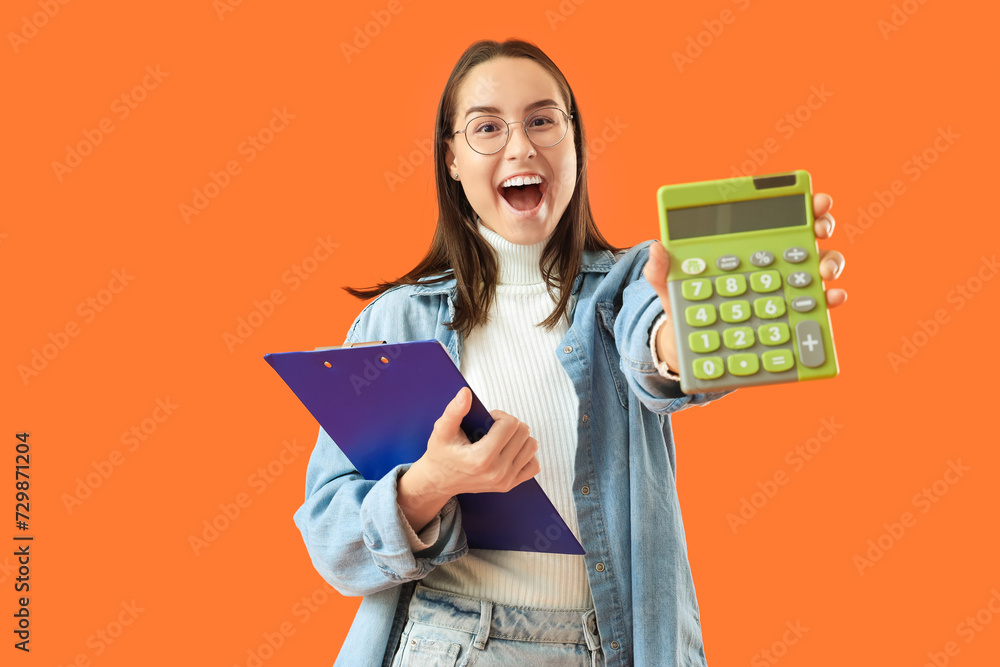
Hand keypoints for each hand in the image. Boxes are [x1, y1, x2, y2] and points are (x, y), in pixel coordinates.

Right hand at [398, 387, 540, 530]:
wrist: (439, 481)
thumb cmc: (441, 454)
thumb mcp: (442, 430)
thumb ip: (454, 410)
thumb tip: (465, 393)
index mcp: (481, 458)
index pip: (510, 424)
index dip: (500, 415)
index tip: (489, 419)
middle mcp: (497, 472)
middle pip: (523, 433)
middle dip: (509, 424)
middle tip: (493, 428)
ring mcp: (505, 481)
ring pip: (531, 446)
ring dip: (519, 437)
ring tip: (501, 439)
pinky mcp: (510, 485)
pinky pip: (534, 465)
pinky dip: (525, 454)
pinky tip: (510, 451)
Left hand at [643, 191, 848, 372]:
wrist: (696, 344)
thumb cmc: (689, 304)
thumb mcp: (672, 286)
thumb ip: (663, 268)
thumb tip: (656, 248)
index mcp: (750, 244)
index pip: (779, 215)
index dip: (803, 203)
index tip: (814, 199)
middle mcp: (778, 260)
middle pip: (810, 234)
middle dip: (821, 225)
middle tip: (819, 228)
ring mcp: (791, 287)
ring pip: (821, 266)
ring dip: (829, 262)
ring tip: (823, 270)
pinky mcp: (796, 317)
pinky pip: (818, 306)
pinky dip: (829, 300)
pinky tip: (830, 298)